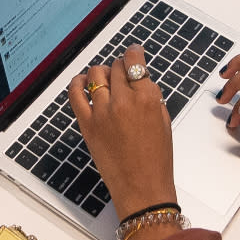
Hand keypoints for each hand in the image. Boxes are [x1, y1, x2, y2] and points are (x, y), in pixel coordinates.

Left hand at [67, 46, 175, 220]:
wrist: (141, 187)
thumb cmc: (156, 159)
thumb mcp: (164, 121)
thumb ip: (152, 96)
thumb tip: (140, 81)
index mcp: (147, 98)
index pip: (135, 61)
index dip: (134, 53)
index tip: (134, 52)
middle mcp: (124, 101)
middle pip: (116, 66)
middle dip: (121, 66)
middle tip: (123, 73)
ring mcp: (102, 111)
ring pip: (96, 74)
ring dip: (102, 73)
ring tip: (106, 80)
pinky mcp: (87, 123)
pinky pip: (75, 93)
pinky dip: (77, 83)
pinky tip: (83, 82)